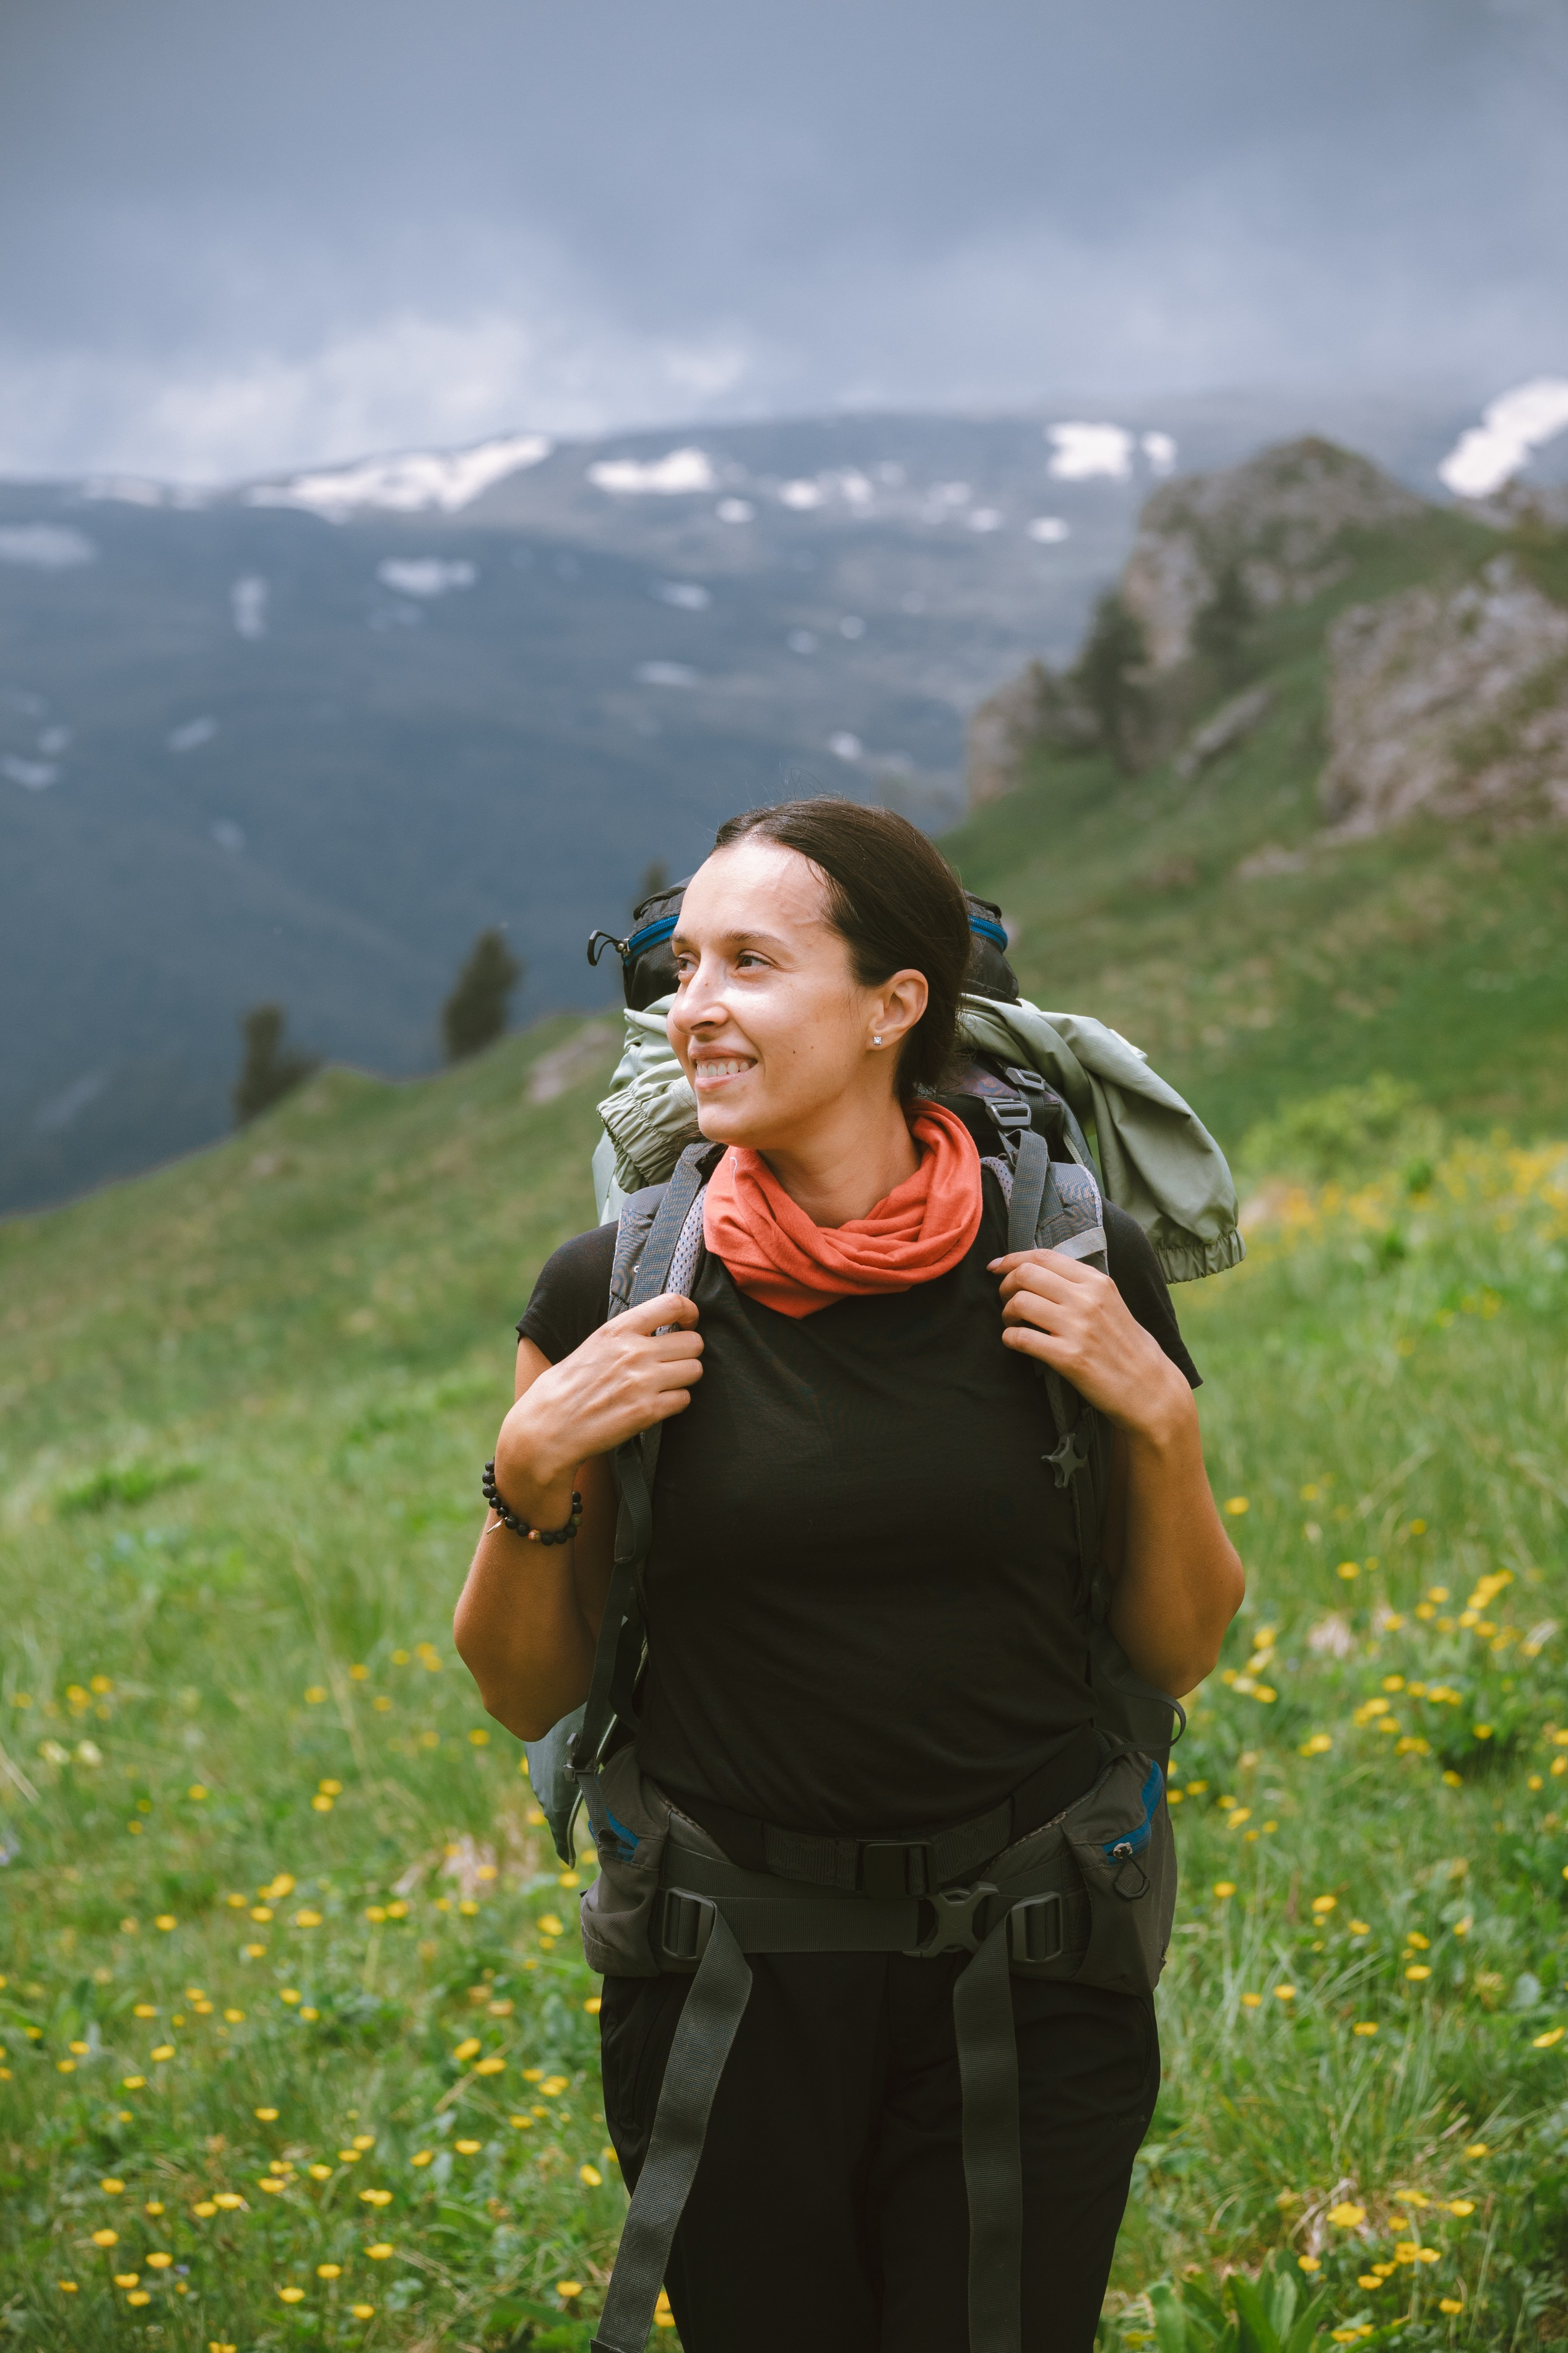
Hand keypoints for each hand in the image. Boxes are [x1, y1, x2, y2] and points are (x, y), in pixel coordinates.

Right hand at [494, 1294, 702, 1509]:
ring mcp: (643, 1382)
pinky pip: (684, 1399)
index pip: (673, 1304)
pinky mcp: (647, 1412)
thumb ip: (627, 1333)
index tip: (688, 1323)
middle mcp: (634, 1352)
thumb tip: (661, 1326)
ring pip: (695, 1370)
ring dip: (684, 1378)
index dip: (689, 1312)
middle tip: (673, 1362)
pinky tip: (656, 1404)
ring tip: (664, 1385)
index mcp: (618, 1330)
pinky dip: (675, 1403)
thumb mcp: (594, 1345)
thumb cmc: (568, 1385)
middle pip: (694, 1342)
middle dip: (688, 1352)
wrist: (548, 1426)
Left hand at [989, 1249, 1190, 1445]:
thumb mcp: (1112, 1303)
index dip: (1012, 1259)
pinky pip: (1022, 1338)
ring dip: (1007, 1313)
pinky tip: (1015, 1342)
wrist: (1149, 1388)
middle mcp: (1087, 1299)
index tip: (995, 1267)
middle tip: (1004, 1300)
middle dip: (1005, 1285)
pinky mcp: (1069, 1357)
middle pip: (1026, 1275)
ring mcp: (1078, 1328)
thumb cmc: (1127, 1346)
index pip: (1043, 1256)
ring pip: (1020, 1303)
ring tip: (1012, 1323)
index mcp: (1097, 1282)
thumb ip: (1081, 1285)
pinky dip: (1010, 1338)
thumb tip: (1040, 1272)